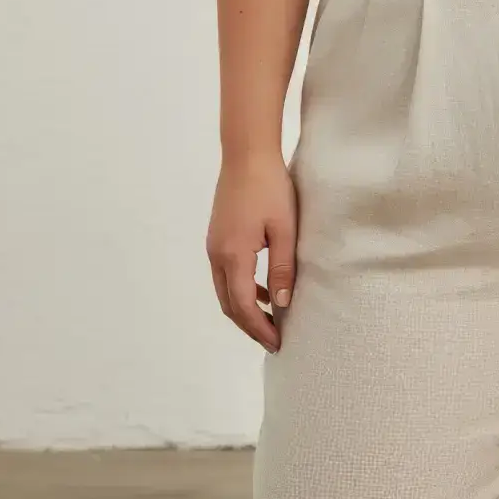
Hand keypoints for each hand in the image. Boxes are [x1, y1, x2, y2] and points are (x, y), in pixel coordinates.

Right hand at [206, 154, 298, 352]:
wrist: (247, 154)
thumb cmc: (270, 188)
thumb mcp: (284, 230)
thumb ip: (282, 268)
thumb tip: (281, 304)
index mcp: (233, 255)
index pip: (243, 306)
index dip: (259, 328)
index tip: (277, 343)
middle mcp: (217, 254)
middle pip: (229, 304)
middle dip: (249, 326)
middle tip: (273, 340)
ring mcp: (214, 245)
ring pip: (225, 290)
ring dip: (244, 309)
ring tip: (269, 321)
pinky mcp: (217, 237)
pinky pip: (226, 274)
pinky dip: (241, 289)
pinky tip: (263, 290)